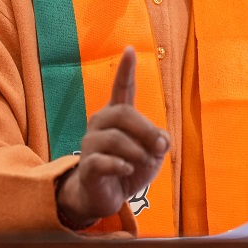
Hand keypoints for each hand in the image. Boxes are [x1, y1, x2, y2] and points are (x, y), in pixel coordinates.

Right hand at [56, 46, 169, 226]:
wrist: (106, 198)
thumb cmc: (129, 168)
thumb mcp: (153, 154)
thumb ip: (159, 141)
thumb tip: (160, 140)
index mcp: (117, 115)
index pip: (121, 88)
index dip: (126, 69)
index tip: (130, 49)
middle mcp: (100, 123)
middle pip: (123, 114)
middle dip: (146, 130)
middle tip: (159, 148)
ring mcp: (91, 143)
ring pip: (116, 139)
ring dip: (137, 153)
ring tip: (141, 163)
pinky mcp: (86, 166)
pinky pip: (103, 160)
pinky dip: (120, 165)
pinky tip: (126, 169)